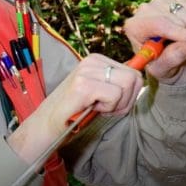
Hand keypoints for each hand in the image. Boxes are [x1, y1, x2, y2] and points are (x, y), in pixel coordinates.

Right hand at [8, 53, 142, 162]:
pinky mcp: (83, 85)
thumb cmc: (75, 111)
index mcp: (97, 59)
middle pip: (134, 78)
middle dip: (126, 100)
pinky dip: (107, 109)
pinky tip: (90, 109)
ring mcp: (87, 71)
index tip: (111, 104)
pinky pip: (115, 96)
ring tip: (96, 108)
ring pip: (127, 85)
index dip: (129, 95)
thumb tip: (139, 80)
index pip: (134, 72)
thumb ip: (117, 84)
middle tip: (105, 109)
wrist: (46, 125)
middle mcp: (92, 60)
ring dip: (116, 105)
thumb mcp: (99, 92)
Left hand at [123, 0, 185, 84]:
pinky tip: (184, 27)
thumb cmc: (159, 63)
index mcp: (134, 27)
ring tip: (182, 38)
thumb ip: (172, 59)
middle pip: (175, 18)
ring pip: (185, 12)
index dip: (180, 32)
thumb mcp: (163, 69)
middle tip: (183, 46)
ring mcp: (157, 1)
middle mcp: (143, 11)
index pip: (159, 24)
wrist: (165, 54)